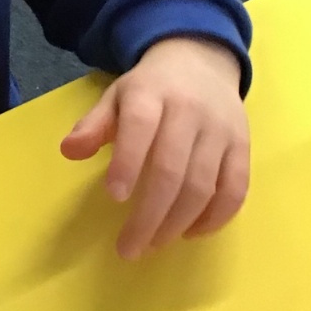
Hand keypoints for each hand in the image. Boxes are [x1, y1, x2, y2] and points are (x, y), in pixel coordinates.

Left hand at [60, 37, 249, 260]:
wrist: (202, 62)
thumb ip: (94, 124)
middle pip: (173, 168)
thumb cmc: (151, 89)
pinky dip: (215, 218)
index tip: (114, 197)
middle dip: (150, 215)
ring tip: (153, 244)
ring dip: (178, 223)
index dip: (128, 162)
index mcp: (152, 93)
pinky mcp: (242, 147)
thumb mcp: (117, 96)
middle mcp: (190, 111)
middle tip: (129, 248)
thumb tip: (68, 151)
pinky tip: (190, 233)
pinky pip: (235, 189)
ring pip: (204, 185)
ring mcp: (221, 130)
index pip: (141, 126)